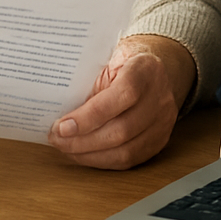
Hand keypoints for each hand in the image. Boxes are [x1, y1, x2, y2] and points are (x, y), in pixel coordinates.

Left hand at [48, 35, 195, 169]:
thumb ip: (90, 80)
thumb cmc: (125, 61)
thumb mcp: (107, 58)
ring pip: (126, 151)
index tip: (62, 126)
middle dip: (83, 141)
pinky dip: (102, 161)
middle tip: (57, 138)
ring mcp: (163, 122)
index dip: (91, 115)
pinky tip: (84, 154)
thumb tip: (58, 108)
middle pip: (122, 130)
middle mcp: (160, 97)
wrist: (155, 68)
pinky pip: (129, 160)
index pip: (123, 95)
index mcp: (146, 69)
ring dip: (89, 155)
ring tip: (66, 148)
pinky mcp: (159, 141)